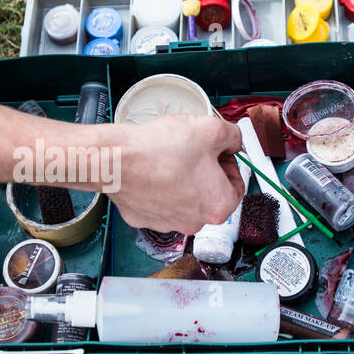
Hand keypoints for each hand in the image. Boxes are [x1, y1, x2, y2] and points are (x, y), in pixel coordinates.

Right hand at [109, 115, 244, 233]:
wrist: (116, 160)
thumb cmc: (160, 149)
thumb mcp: (210, 129)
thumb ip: (233, 136)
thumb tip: (234, 141)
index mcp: (218, 206)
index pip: (237, 185)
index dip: (229, 163)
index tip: (219, 151)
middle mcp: (195, 222)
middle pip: (210, 194)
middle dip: (205, 172)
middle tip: (193, 150)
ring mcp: (168, 224)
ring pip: (184, 198)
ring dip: (182, 179)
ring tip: (169, 157)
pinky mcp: (145, 219)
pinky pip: (160, 202)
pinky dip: (159, 187)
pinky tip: (152, 169)